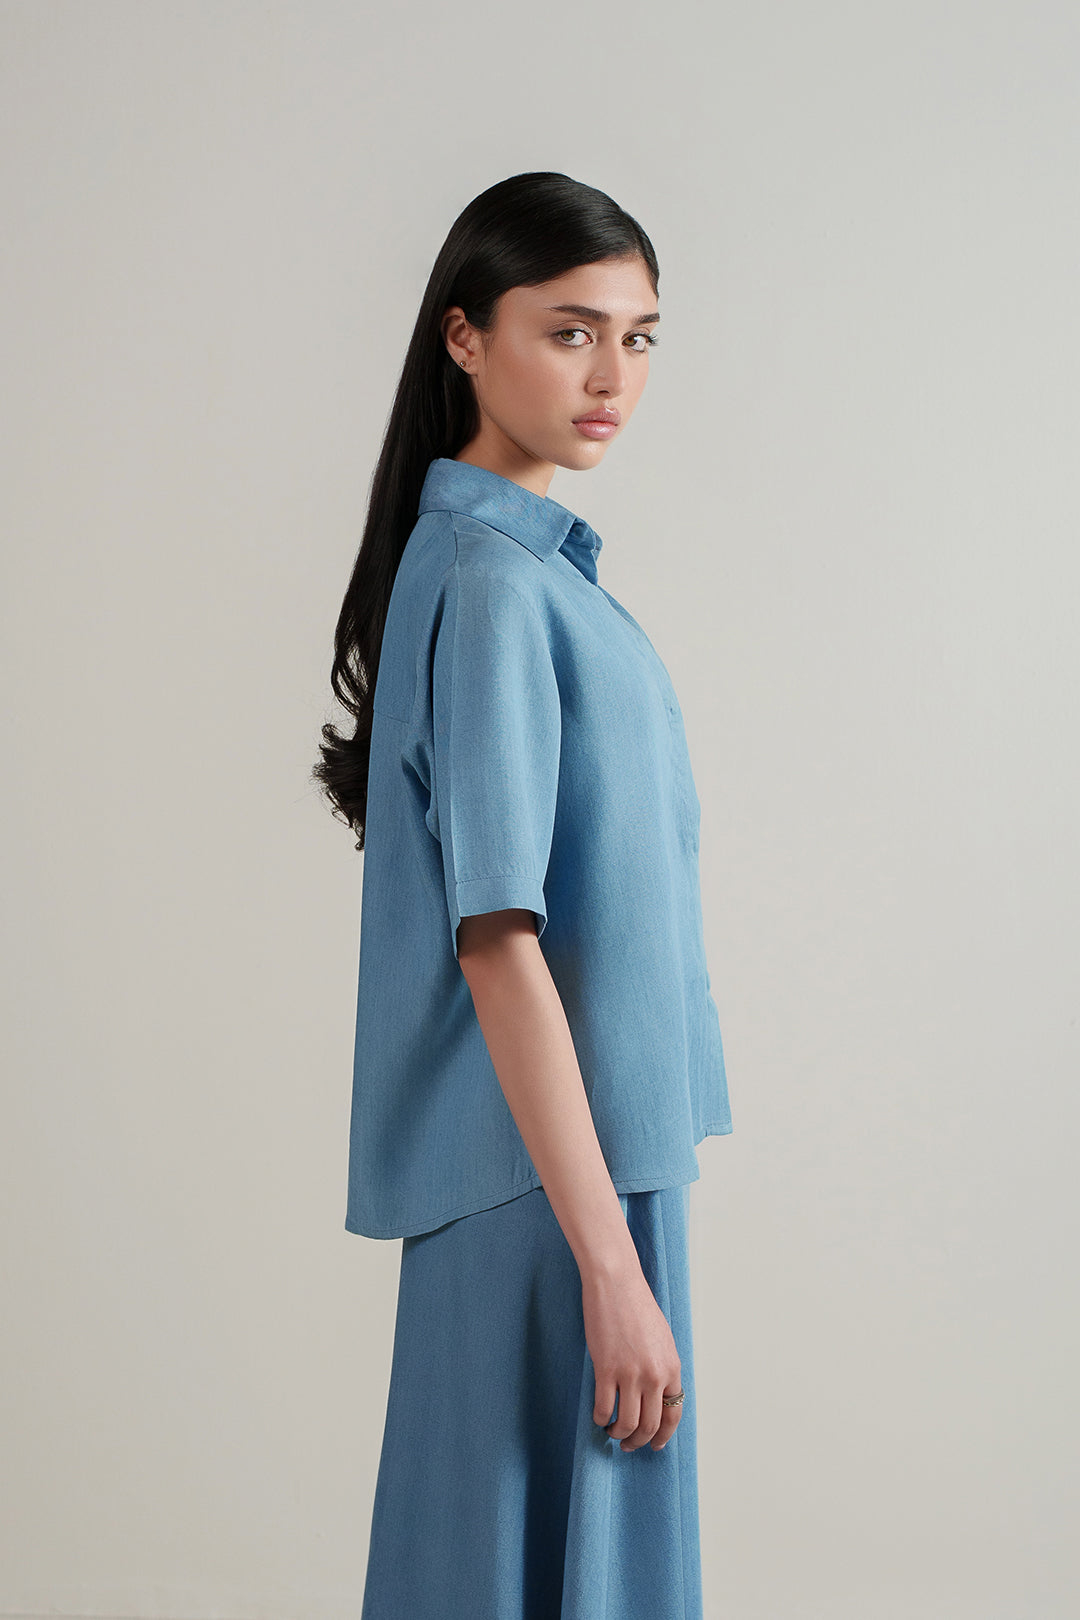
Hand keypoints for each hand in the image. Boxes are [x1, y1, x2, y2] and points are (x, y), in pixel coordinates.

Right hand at [581, 1257, 683, 1452]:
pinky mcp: (606, 1369)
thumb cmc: (637, 1306)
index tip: (653, 1444)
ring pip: (627, 1423)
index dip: (663, 1436)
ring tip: (611, 1431)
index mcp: (672, 1368)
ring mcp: (630, 1374)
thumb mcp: (662, 1340)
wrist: (616, 1283)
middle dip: (638, 1441)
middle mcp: (655, 1375)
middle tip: (628, 1444)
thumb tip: (656, 1396)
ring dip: (619, 1434)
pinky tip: (598, 1416)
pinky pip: (603, 1408)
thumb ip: (662, 1368)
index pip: (673, 1414)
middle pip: (650, 1425)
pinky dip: (600, 1418)